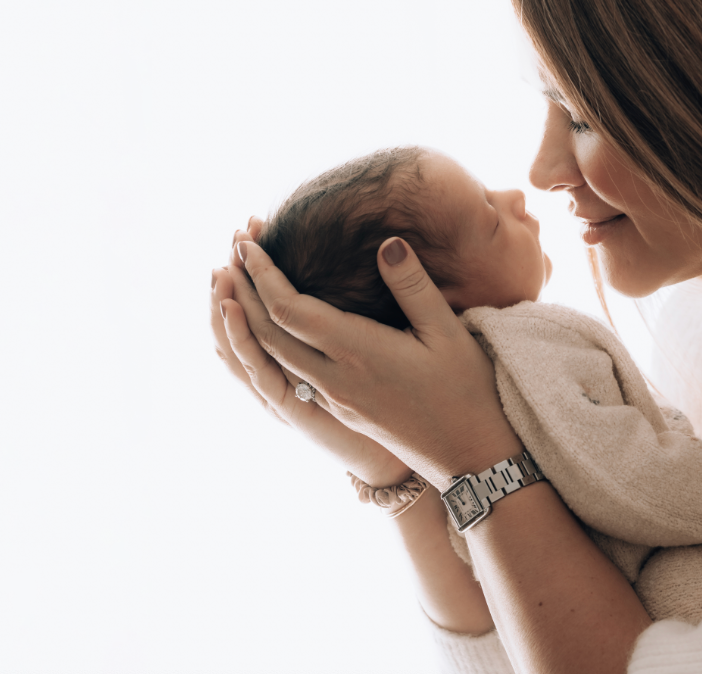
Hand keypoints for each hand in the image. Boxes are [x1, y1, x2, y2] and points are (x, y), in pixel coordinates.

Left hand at [226, 234, 521, 488]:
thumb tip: (388, 242)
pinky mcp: (336, 408)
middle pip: (267, 332)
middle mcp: (334, 378)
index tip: (247, 243)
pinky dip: (264, 345)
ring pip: (271, 356)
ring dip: (247, 319)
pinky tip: (264, 329)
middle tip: (230, 252)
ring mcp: (332, 398)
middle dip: (242, 291)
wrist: (470, 458)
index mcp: (357, 353)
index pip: (289, 310)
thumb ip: (413, 285)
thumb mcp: (447, 332)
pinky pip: (285, 373)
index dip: (261, 275)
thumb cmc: (466, 391)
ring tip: (234, 284)